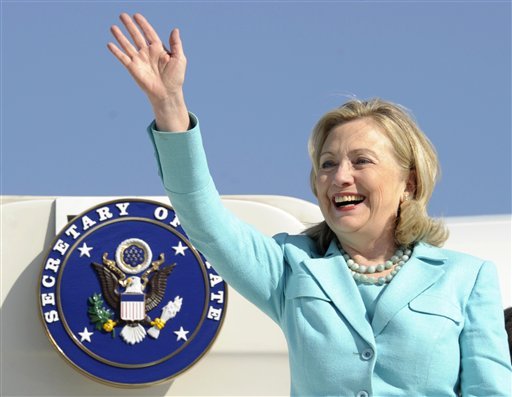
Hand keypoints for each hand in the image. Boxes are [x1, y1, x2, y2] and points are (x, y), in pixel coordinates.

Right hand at [108, 13, 188, 130]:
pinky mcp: (133, 68)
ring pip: (127, 45)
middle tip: (122, 15)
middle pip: (136, 36)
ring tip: (113, 27)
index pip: (149, 33)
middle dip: (129, 26)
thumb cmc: (175, 77)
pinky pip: (123, 58)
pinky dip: (116, 51)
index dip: (143, 24)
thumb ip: (176, 44)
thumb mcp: (179, 58)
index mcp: (158, 49)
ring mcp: (139, 60)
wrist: (167, 93)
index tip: (136, 15)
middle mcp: (147, 53)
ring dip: (120, 36)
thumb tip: (175, 29)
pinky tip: (110, 44)